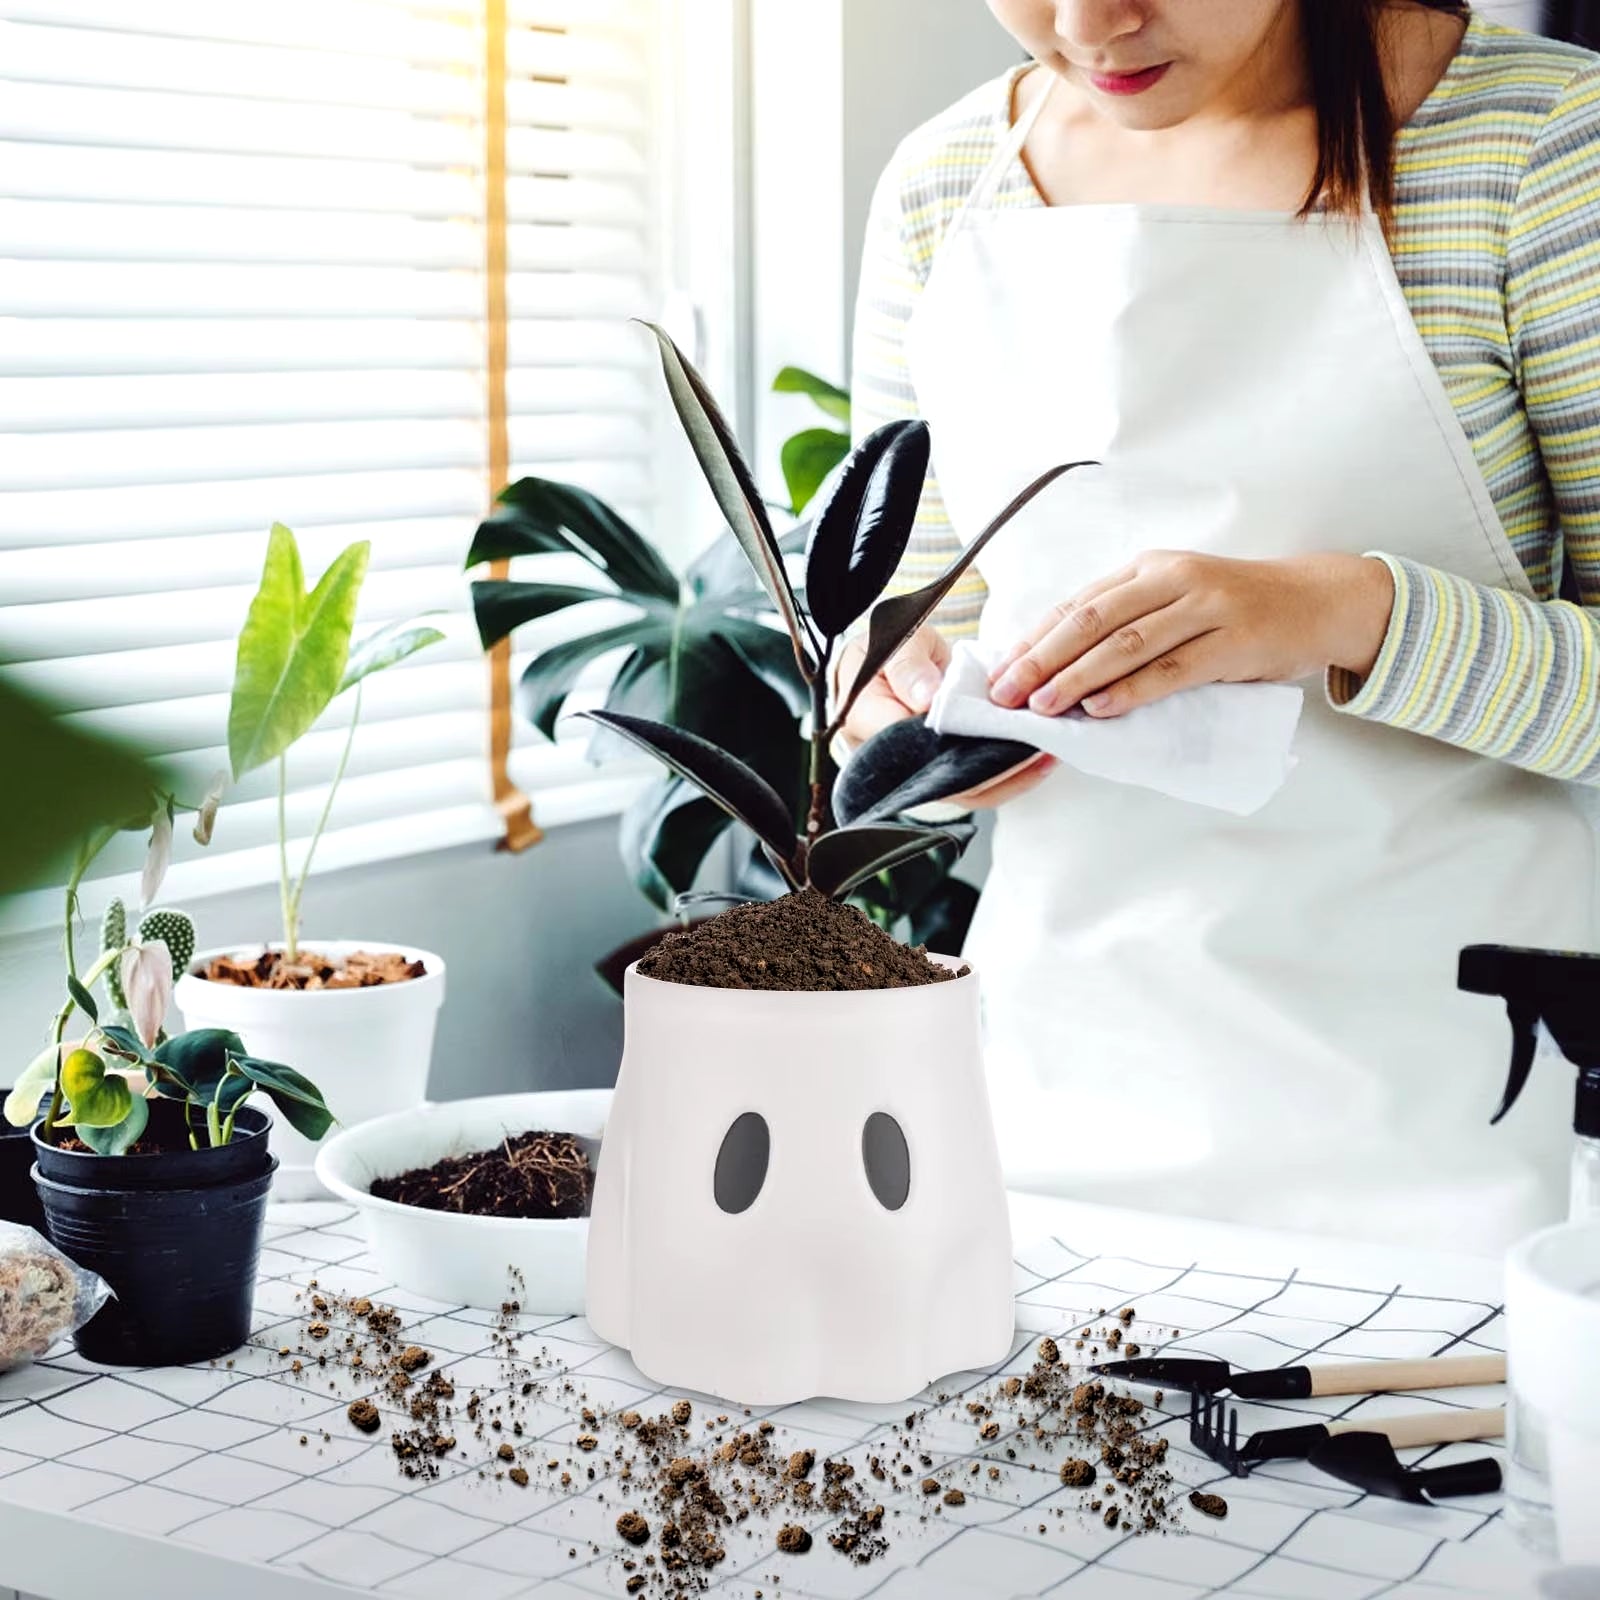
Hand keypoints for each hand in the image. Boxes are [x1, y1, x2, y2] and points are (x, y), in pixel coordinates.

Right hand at [835, 627, 1057, 808]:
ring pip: (965, 789)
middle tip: (1028, 748)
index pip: (908, 748)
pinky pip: (977, 782)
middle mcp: (891, 758)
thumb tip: (927, 699)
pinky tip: (1038, 758)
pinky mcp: (944, 768)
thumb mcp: (895, 643)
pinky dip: (1010, 774)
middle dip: (991, 766)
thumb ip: (908, 667)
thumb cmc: (888, 649)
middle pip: (943, 780)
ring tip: (1042, 754)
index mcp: (868, 723)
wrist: (892, 659)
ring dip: (1008, 775)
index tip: (990, 731)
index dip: (951, 746)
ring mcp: (920, 768)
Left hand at [988, 551, 1395, 717]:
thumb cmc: (1237, 607)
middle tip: (1009, 691)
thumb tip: (1060, 659)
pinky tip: (1101, 707)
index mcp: (1149, 568)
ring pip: (1127, 644)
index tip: (1002, 669)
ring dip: (1079, 676)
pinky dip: (1132, 689)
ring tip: (1044, 704)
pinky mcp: (1233, 641)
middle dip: (1043, 658)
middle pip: (1093, 620)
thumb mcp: (1177, 597)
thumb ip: (1127, 618)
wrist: (1317, 600)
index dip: (1035, 638)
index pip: (1079, 603)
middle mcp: (1173, 580)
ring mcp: (1205, 608)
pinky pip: (1172, 669)